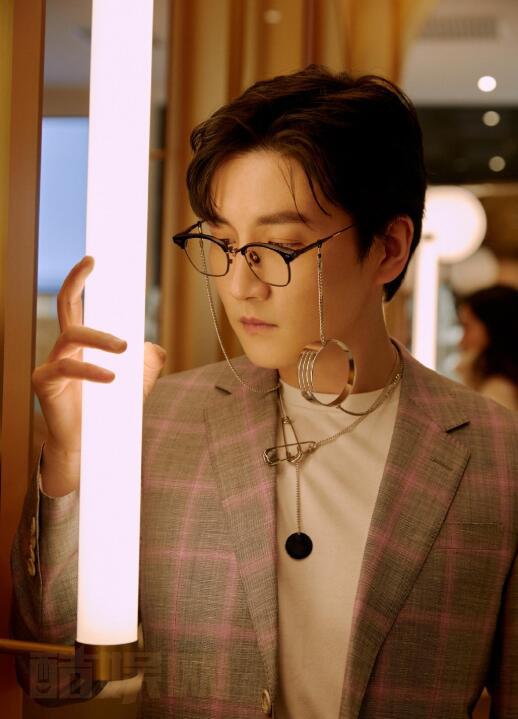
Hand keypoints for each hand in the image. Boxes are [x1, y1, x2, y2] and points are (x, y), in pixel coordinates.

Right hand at [32, 255, 166, 456]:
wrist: (91, 447)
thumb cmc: (109, 412)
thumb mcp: (136, 384)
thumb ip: (147, 363)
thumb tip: (156, 347)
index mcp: (83, 343)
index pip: (81, 304)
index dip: (83, 279)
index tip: (95, 257)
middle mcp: (65, 348)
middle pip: (65, 304)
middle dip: (76, 279)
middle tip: (91, 262)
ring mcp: (52, 363)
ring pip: (71, 335)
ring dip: (100, 338)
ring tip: (123, 348)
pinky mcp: (45, 383)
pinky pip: (66, 368)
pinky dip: (91, 370)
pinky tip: (111, 378)